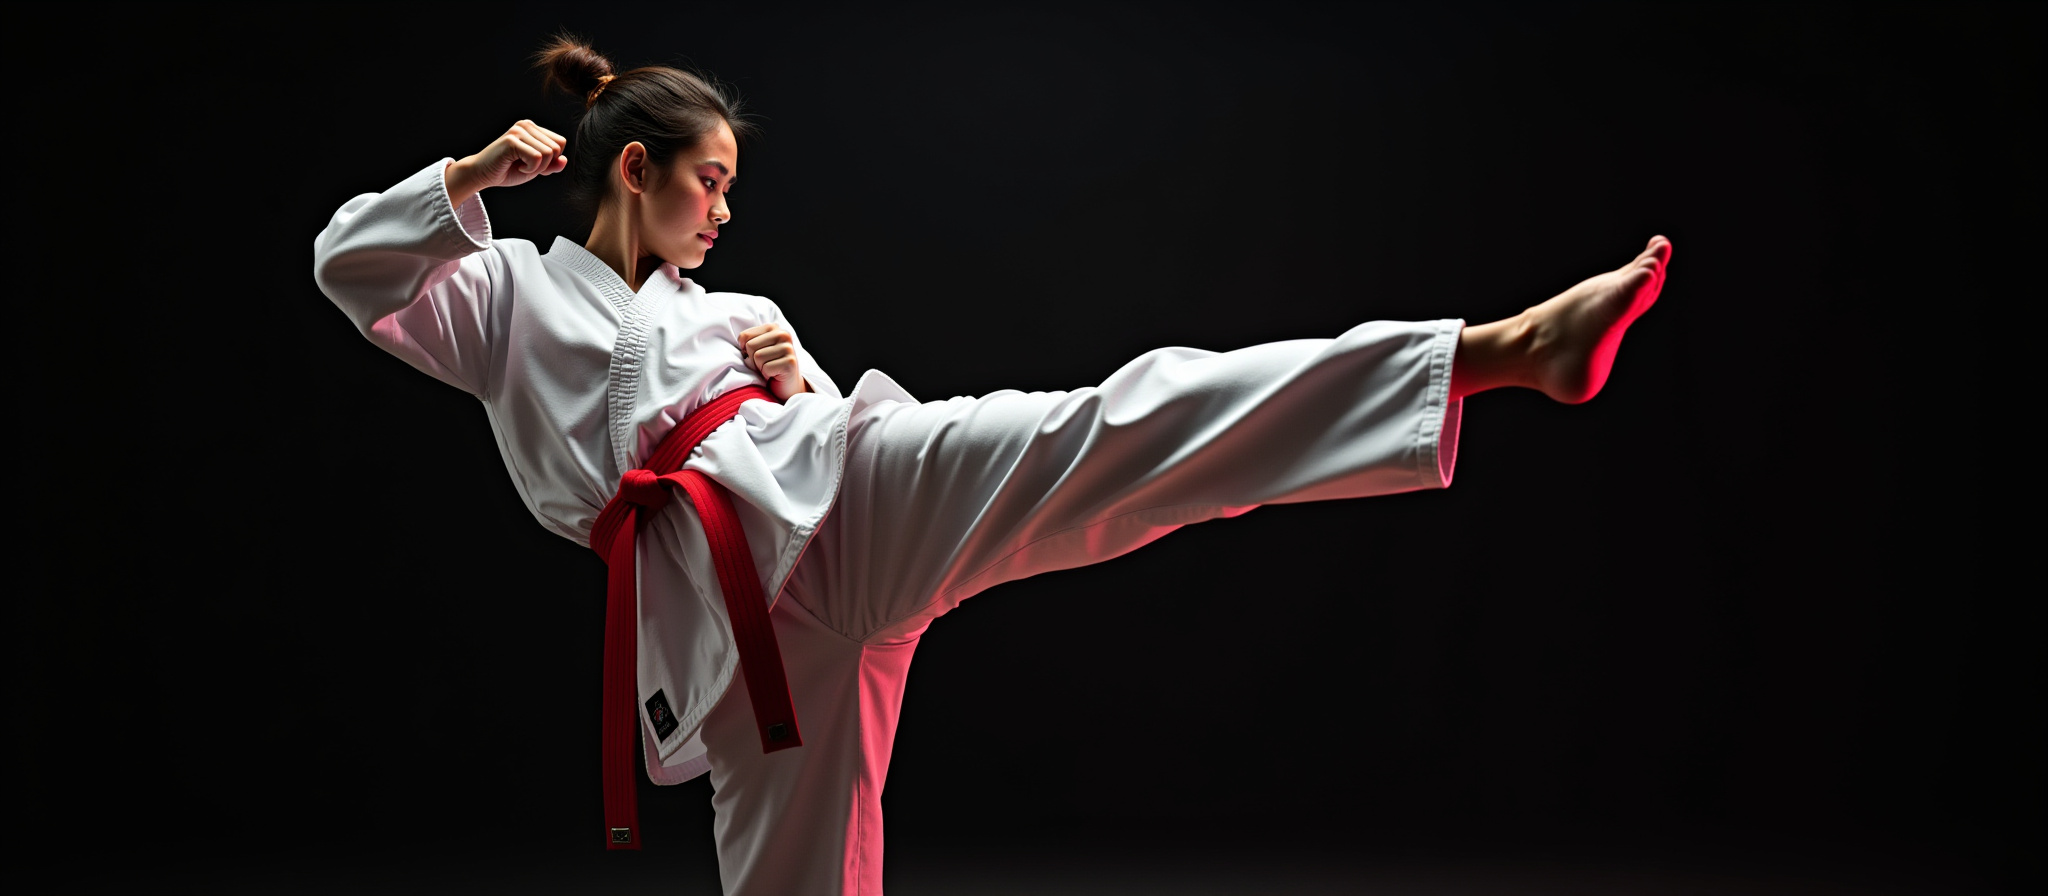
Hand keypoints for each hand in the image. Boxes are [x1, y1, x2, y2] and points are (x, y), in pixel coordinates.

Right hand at [445, 120, 567, 206]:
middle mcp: (526, 125)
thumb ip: (552, 164)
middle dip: (546, 165)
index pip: (561, 142)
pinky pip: (537, 157)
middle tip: (527, 166)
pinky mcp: (512, 140)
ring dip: (537, 167)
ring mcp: (518, 131)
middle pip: (557, 148)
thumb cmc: (509, 170)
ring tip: (521, 165)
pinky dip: (530, 169)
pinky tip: (517, 166)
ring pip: (548, 153)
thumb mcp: (537, 168)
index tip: (535, 164)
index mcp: (533, 128)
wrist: (483, 174)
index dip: (552, 159)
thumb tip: (564, 160)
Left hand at [738, 323, 811, 400]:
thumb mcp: (757, 348)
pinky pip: (767, 368)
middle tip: (763, 364)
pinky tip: (775, 374)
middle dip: (752, 359)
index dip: (744, 350)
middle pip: (750, 345)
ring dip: (760, 368)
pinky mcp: (790, 362)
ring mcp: (788, 348)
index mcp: (773, 327)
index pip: (744, 336)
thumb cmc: (768, 365)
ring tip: (769, 369)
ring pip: (758, 357)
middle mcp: (783, 335)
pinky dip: (767, 374)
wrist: (786, 385)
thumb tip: (742, 345)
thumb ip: (748, 340)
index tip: (755, 355)